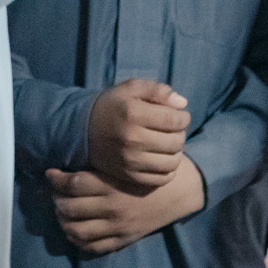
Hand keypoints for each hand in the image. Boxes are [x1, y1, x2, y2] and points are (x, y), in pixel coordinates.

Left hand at [48, 155, 206, 256]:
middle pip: (69, 208)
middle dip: (56, 199)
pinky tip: (74, 229)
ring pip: (76, 230)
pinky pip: (93, 246)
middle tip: (55, 193)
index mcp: (113, 185)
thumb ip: (103, 165)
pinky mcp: (123, 239)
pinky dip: (77, 240)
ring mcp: (117, 227)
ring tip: (61, 211)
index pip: (73, 184)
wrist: (181, 191)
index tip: (51, 173)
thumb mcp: (128, 162)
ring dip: (63, 221)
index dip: (56, 179)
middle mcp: (112, 208)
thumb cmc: (152, 171)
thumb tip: (72, 163)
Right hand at [85, 79, 189, 193]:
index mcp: (132, 113)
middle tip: (173, 130)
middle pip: (176, 141)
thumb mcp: (131, 88)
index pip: (175, 120)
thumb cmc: (114, 106)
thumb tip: (182, 104)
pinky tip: (162, 158)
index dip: (183, 117)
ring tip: (169, 144)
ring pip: (172, 162)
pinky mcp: (129, 175)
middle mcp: (131, 138)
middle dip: (180, 134)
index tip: (179, 116)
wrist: (84, 130)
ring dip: (176, 152)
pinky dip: (168, 169)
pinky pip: (162, 178)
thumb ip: (157, 90)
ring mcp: (129, 160)